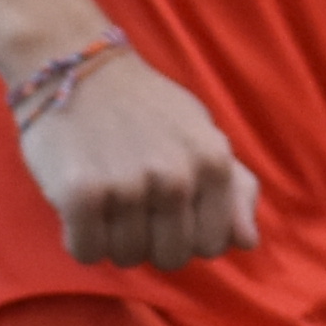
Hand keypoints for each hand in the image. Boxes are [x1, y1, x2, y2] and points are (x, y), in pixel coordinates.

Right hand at [20, 49, 259, 267]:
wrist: (78, 67)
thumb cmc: (145, 108)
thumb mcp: (201, 133)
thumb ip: (234, 188)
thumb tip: (248, 241)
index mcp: (214, 161)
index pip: (212, 244)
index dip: (186, 234)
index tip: (166, 209)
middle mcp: (177, 176)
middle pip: (170, 258)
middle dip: (149, 240)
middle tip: (131, 201)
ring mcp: (129, 185)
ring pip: (126, 257)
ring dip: (111, 237)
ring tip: (105, 194)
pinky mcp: (82, 192)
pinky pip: (86, 252)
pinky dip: (78, 239)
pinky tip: (79, 205)